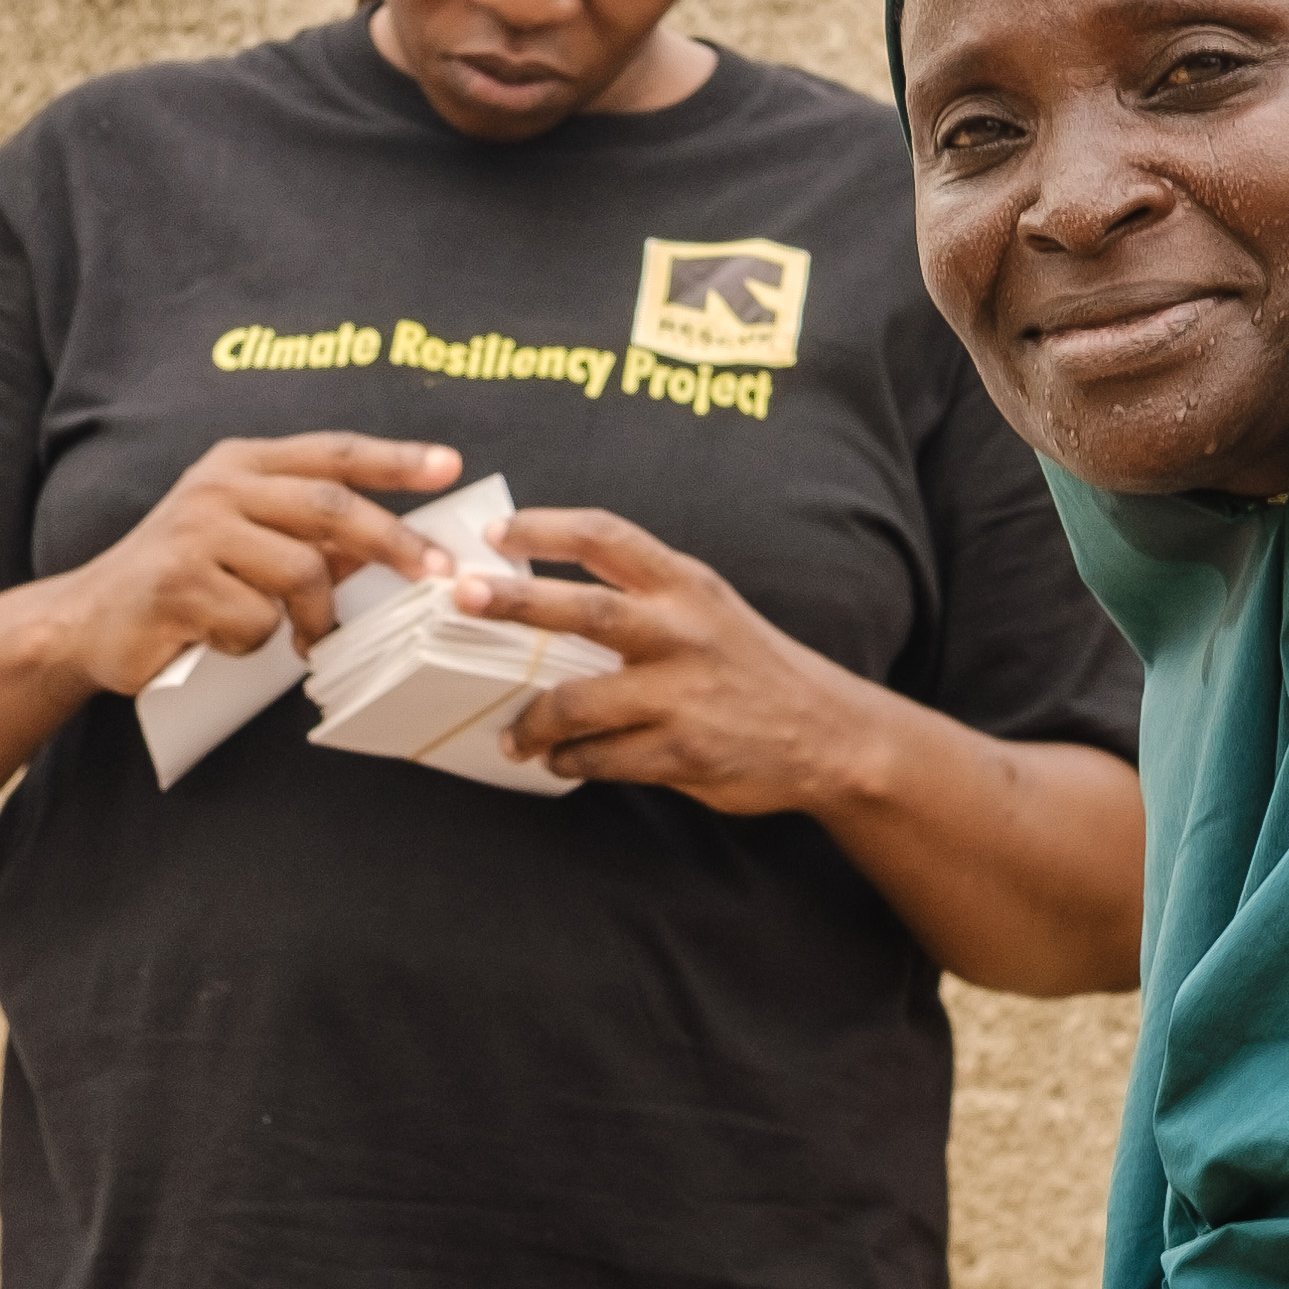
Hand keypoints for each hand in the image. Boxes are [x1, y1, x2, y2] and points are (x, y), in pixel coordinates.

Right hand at [52, 435, 466, 695]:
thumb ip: (309, 533)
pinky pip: (258, 622)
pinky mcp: (180, 585)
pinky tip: (221, 639)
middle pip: (331, 507)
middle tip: (436, 574)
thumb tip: (393, 546)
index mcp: (239, 464)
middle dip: (393, 542)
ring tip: (296, 636)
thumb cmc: (182, 578)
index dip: (395, 458)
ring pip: (302, 573)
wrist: (87, 618)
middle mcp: (218, 487)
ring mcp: (196, 533)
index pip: (332, 452)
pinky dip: (256, 643)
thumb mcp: (245, 539)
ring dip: (313, 617)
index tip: (450, 466)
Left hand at [461, 506, 891, 814]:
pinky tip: (560, 761)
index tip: (493, 532)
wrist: (827, 732)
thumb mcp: (707, 606)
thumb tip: (545, 591)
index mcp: (684, 584)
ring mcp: (681, 695)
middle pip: (583, 610)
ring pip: (576, 702)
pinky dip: (570, 761)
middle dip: (515, 602)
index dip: (544, 527)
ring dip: (531, 720)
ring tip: (512, 734)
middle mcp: (682, 631)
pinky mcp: (682, 752)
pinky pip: (601, 758)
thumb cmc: (749, 663)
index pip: (605, 536)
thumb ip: (642, 595)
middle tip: (461, 597)